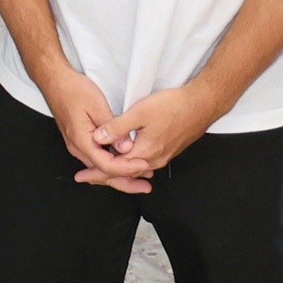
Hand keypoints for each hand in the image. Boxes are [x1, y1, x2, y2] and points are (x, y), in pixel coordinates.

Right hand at [30, 64, 140, 190]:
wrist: (55, 81)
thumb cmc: (73, 90)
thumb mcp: (97, 105)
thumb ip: (113, 129)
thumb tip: (126, 148)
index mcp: (81, 141)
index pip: (107, 165)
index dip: (127, 168)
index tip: (143, 165)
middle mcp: (78, 148)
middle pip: (104, 173)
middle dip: (126, 182)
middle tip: (146, 186)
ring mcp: (78, 146)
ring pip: (100, 169)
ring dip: (121, 175)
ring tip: (141, 178)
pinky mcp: (80, 141)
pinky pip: (97, 160)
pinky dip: (113, 166)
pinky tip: (124, 166)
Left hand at [90, 85, 224, 187]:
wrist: (201, 105)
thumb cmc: (172, 106)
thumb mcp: (140, 112)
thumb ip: (117, 127)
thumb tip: (98, 138)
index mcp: (144, 153)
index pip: (115, 169)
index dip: (96, 171)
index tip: (81, 175)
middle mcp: (154, 160)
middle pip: (124, 173)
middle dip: (104, 175)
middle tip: (85, 178)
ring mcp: (163, 157)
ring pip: (134, 169)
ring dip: (116, 170)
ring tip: (100, 171)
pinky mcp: (167, 150)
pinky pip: (143, 163)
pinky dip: (129, 165)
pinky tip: (124, 160)